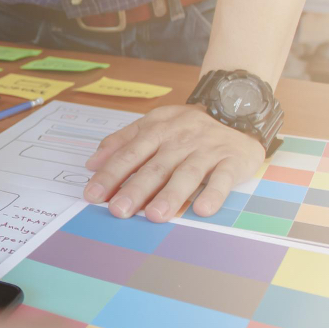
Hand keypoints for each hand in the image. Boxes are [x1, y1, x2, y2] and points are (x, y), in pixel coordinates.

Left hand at [84, 104, 264, 221]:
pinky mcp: (232, 160)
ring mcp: (207, 150)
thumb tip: (91, 164)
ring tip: (154, 216)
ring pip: (186, 174)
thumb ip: (121, 142)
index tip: (93, 194)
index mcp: (157, 130)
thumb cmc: (186, 127)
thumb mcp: (152, 125)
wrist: (237, 111)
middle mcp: (180, 139)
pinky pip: (223, 178)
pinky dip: (214, 194)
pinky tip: (202, 210)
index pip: (129, 154)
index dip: (110, 174)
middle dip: (135, 189)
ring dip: (170, 196)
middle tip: (118, 210)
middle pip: (155, 167)